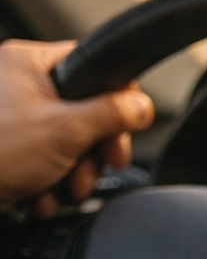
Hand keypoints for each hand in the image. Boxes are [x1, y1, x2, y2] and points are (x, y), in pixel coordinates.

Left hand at [0, 40, 155, 216]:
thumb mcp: (65, 130)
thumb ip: (111, 114)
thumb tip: (141, 105)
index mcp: (29, 63)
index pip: (95, 70)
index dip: (118, 103)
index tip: (123, 132)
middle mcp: (18, 84)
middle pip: (86, 112)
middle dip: (94, 151)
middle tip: (100, 165)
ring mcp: (12, 117)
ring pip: (69, 142)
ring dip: (74, 174)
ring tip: (63, 188)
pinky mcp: (7, 148)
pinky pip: (47, 161)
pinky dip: (49, 184)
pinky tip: (41, 195)